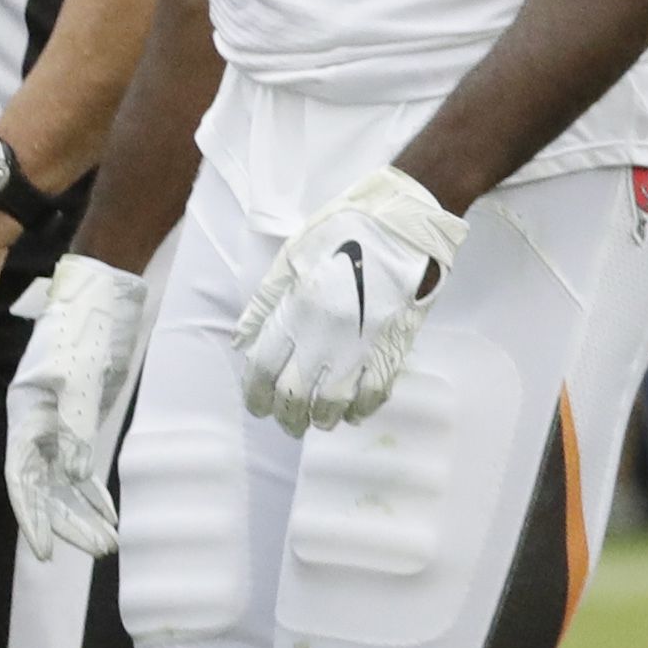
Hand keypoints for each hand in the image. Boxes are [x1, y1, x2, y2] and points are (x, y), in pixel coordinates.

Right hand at [5, 253, 144, 558]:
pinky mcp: (79, 414)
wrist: (100, 291)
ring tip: (107, 542)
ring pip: (64, 479)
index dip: (33, 516)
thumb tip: (73, 474)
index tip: (45, 550)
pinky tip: (108, 510)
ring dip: (83, 511)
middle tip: (97, 550)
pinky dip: (94, 488)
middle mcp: (36, 423)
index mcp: (27, 414)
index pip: (23, 478)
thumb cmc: (86, 328)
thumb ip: (73, 425)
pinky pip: (81, 462)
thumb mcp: (79, 376)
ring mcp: (56, 419)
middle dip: (67, 521)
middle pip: (44, 486)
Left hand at [236, 164, 462, 433]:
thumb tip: (242, 342)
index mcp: (296, 310)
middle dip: (286, 415)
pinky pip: (376, 392)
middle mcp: (325, 335)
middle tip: (285, 423)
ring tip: (316, 421)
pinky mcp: (394, 347)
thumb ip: (265, 304)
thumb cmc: (342, 232)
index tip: (257, 407)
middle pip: (296, 393)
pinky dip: (361, 409)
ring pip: (335, 401)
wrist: (405, 224)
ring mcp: (361, 345)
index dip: (257, 394)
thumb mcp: (291, 258)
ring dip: (322, 418)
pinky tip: (352, 413)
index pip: (265, 368)